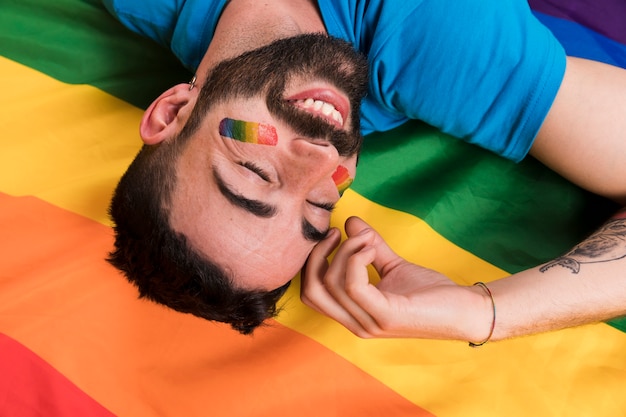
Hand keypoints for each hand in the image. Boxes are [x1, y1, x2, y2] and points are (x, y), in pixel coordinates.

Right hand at [301, 217, 491, 340]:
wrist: (467, 310)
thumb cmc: (433, 293)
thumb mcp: (394, 265)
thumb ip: (370, 248)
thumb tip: (351, 221)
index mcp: (353, 315)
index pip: (311, 293)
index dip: (314, 261)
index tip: (335, 235)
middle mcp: (356, 323)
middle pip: (311, 291)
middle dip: (318, 256)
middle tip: (340, 234)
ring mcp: (369, 323)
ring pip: (331, 283)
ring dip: (346, 251)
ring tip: (369, 239)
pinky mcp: (385, 316)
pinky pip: (353, 286)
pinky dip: (356, 259)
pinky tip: (372, 249)